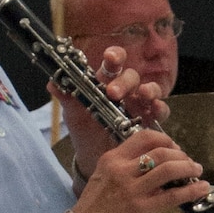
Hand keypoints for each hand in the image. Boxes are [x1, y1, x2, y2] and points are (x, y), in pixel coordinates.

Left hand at [50, 45, 169, 181]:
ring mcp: (139, 104)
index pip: (113, 63)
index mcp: (107, 82)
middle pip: (131, 76)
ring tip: (143, 96)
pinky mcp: (150, 121)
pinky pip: (161, 111)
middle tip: (113, 93)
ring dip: (149, 90)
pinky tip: (155, 111)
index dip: (114, 56)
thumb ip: (66, 97)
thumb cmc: (84, 129)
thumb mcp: (73, 114)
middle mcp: (126, 90)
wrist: (93, 156)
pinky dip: (160, 108)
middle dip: (124, 82)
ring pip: (151, 89)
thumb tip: (52, 84)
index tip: (109, 58)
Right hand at [70, 128, 206, 212]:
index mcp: (112, 159)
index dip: (166, 139)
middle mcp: (122, 170)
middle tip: (189, 162)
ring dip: (189, 168)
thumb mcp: (103, 177)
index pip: (144, 137)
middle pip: (162, 151)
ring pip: (170, 169)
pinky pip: (172, 196)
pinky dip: (191, 191)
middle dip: (181, 155)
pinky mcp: (140, 210)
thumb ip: (125, 167)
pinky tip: (201, 189)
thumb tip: (153, 163)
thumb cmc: (92, 209)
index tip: (174, 147)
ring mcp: (132, 190)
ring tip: (197, 171)